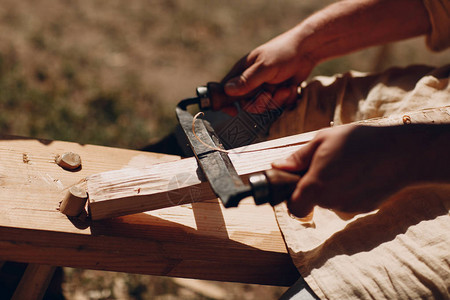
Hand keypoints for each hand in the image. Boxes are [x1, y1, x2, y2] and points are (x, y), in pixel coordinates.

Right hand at [221, 29, 315, 112]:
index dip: (226, 103)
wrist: (307, 51)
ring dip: (277, 100)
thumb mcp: (265, 67)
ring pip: (263, 107)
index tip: (233, 111)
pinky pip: (277, 106)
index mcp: (242, 71)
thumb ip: (247, 80)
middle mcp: (251, 80)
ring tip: (286, 87)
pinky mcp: (276, 93)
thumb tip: (227, 90)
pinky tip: (291, 87)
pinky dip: (286, 99)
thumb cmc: (284, 53)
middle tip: (270, 93)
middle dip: (261, 103)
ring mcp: (264, 87)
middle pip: (246, 104)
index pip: (225, 90)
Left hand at [272, 125, 420, 216]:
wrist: (402, 152)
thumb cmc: (359, 141)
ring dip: (333, 186)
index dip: (292, 198)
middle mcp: (331, 202)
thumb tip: (278, 166)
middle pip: (313, 201)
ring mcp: (349, 207)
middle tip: (327, 163)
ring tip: (347, 164)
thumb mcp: (323, 140)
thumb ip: (298, 158)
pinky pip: (347, 201)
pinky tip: (360, 173)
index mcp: (316, 186)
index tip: (296, 184)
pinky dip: (349, 190)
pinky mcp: (364, 208)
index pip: (294, 208)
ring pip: (330, 200)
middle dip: (315, 185)